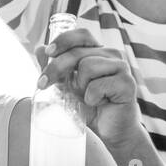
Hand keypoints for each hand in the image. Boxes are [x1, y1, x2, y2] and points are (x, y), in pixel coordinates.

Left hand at [36, 29, 143, 149]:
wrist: (111, 130)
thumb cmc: (92, 107)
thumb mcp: (68, 87)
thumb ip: (56, 69)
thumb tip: (39, 49)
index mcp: (98, 52)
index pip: (82, 35)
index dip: (63, 40)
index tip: (48, 52)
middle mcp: (112, 55)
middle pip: (78, 52)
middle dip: (56, 68)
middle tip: (42, 84)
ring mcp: (122, 68)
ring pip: (87, 66)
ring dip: (79, 87)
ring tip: (88, 97)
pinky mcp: (127, 84)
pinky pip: (97, 86)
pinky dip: (92, 98)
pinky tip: (100, 103)